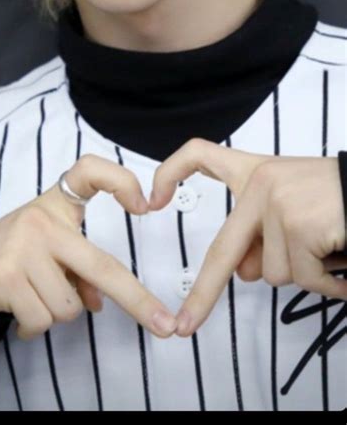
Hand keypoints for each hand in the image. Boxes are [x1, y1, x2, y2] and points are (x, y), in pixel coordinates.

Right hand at [0, 154, 177, 339]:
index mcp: (56, 203)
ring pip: (70, 305)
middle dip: (137, 301)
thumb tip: (99, 302)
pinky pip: (43, 320)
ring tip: (34, 298)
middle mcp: (41, 220)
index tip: (144, 205)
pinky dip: (35, 327)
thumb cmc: (18, 254)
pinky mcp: (5, 277)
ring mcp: (22, 248)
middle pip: (101, 266)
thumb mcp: (51, 249)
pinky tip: (20, 314)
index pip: (88, 171)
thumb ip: (80, 270)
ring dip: (57, 314)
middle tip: (163, 326)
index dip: (120, 181)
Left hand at [147, 138, 346, 336]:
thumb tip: (243, 273)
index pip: (201, 155)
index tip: (152, 198)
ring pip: (274, 273)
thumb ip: (264, 236)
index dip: (170, 171)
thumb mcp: (296, 209)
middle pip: (222, 249)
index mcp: (256, 171)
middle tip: (186, 323)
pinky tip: (342, 259)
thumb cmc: (342, 197)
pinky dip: (329, 282)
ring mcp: (278, 203)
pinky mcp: (298, 225)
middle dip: (204, 294)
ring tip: (330, 244)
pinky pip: (305, 278)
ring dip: (307, 272)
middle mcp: (261, 182)